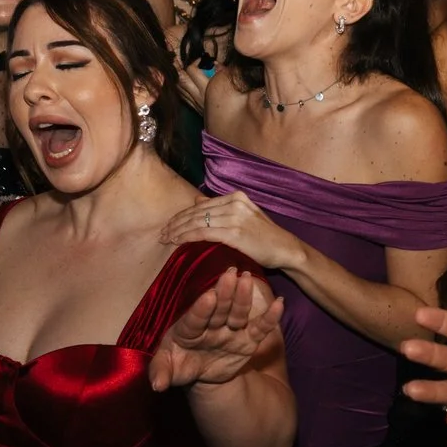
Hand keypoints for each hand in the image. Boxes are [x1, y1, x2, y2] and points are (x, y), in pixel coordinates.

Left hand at [149, 267, 286, 389]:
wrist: (199, 370)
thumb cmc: (179, 364)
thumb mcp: (168, 369)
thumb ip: (161, 372)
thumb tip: (156, 386)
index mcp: (188, 329)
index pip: (195, 318)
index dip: (202, 308)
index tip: (209, 296)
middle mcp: (211, 325)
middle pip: (219, 309)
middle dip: (224, 293)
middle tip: (230, 274)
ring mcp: (230, 330)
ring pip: (238, 313)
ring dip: (243, 297)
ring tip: (248, 279)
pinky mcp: (247, 339)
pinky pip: (260, 328)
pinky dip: (271, 318)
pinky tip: (280, 304)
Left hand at [158, 191, 302, 271]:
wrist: (285, 249)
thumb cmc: (265, 237)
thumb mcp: (244, 216)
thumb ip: (221, 208)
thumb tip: (196, 200)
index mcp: (236, 197)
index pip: (200, 205)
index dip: (182, 215)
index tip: (169, 225)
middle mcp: (234, 203)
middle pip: (196, 212)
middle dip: (175, 223)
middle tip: (161, 234)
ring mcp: (234, 217)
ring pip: (196, 222)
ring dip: (177, 231)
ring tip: (164, 239)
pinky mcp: (234, 232)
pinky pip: (203, 233)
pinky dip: (186, 237)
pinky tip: (176, 242)